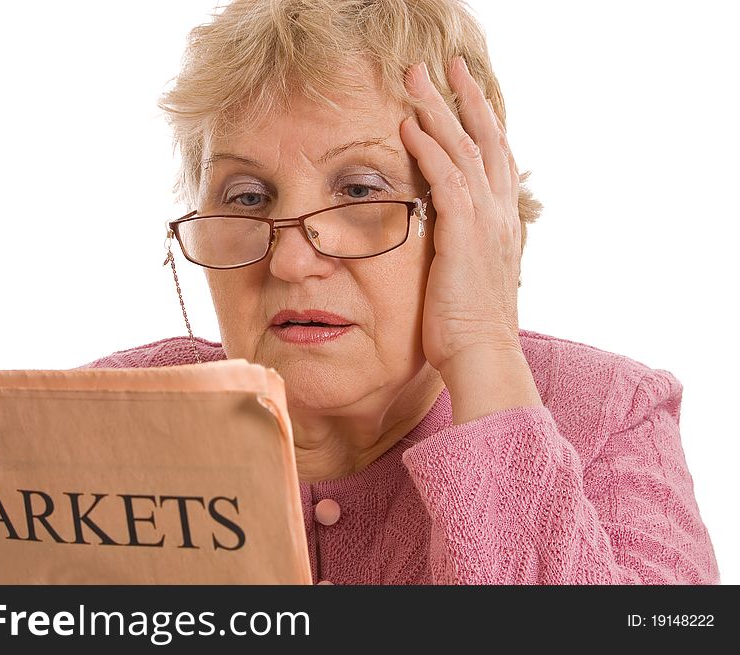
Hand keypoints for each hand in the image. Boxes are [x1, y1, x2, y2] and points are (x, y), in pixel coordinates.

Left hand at [400, 56, 522, 376]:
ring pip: (465, 149)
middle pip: (485, 139)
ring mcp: (486, 221)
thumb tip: (450, 239)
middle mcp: (500, 213)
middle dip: (464, 98)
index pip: (495, 157)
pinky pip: (446, 178)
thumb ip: (465, 248)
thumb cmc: (469, 326)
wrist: (482, 356)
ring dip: (440, 110)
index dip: (481, 120)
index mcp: (502, 222)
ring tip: (417, 79)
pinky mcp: (465, 234)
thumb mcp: (471, 278)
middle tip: (445, 65)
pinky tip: (410, 127)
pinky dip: (429, 149)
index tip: (464, 92)